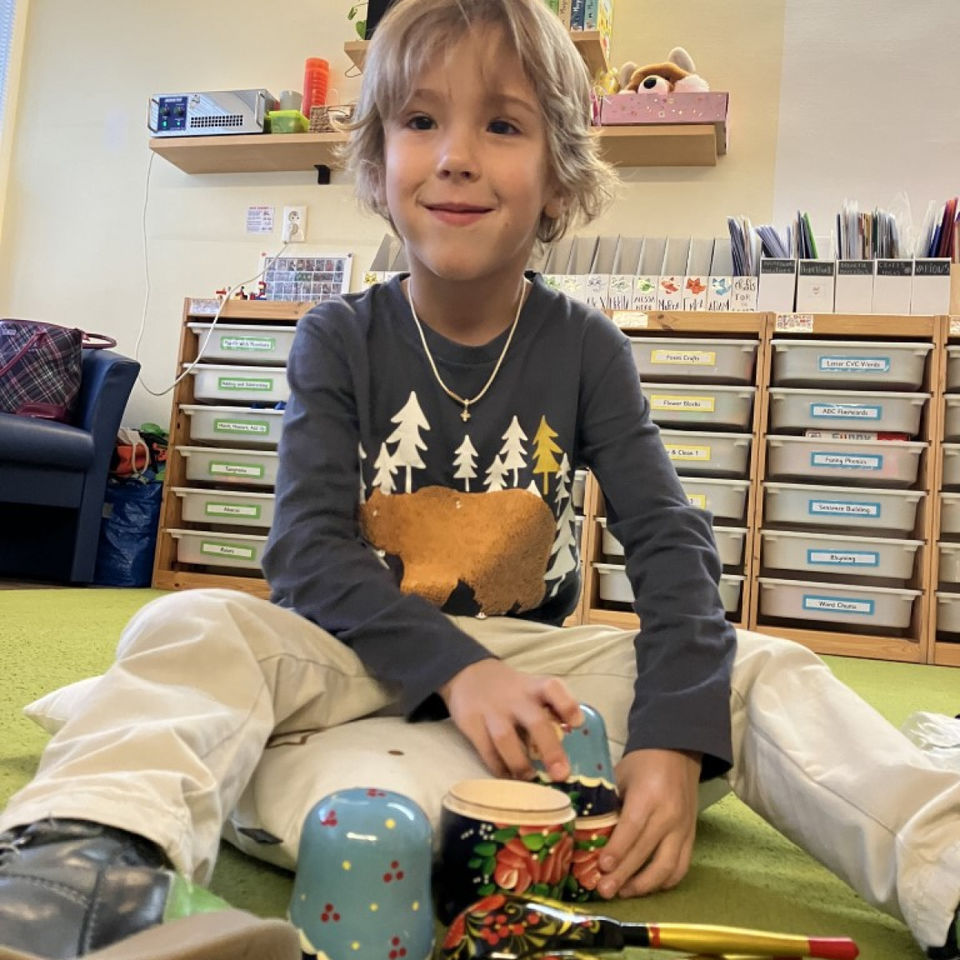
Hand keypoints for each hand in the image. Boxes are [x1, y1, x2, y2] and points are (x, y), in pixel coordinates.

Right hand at [438, 659, 582, 780]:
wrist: (469, 674)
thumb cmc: (512, 691)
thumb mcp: (531, 689)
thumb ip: (550, 708)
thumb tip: (571, 736)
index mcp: (534, 687)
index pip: (553, 689)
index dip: (567, 706)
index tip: (577, 724)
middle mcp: (515, 697)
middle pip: (535, 721)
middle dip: (550, 749)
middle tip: (560, 773)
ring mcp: (492, 710)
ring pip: (506, 739)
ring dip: (520, 763)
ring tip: (530, 779)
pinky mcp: (471, 722)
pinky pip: (486, 750)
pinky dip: (498, 767)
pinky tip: (508, 777)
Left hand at [595, 748, 701, 898]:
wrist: (678, 752)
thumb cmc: (643, 763)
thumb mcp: (620, 775)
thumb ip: (607, 802)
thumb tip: (585, 829)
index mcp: (649, 796)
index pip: (633, 827)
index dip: (618, 850)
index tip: (602, 867)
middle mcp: (669, 815)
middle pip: (647, 852)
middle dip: (624, 875)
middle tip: (604, 891)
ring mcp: (683, 829)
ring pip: (668, 867)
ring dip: (645, 885)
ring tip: (623, 893)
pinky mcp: (691, 837)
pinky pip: (681, 867)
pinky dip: (664, 882)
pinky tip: (646, 886)